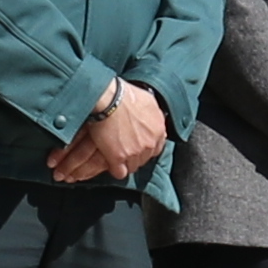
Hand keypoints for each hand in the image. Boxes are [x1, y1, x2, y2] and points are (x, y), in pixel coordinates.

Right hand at [55, 80, 172, 184]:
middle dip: (135, 155)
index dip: (145, 146)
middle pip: (144, 158)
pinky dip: (115, 169)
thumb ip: (153, 114)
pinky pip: (120, 173)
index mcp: (159, 129)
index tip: (138, 145)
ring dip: (125, 162)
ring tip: (115, 154)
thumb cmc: (124, 94)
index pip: (156, 147)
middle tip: (124, 148)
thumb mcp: (148, 101)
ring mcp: (135, 152)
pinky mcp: (119, 158)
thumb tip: (151, 116)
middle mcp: (150, 142)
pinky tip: (111, 163)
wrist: (108, 98)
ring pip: (133, 166)